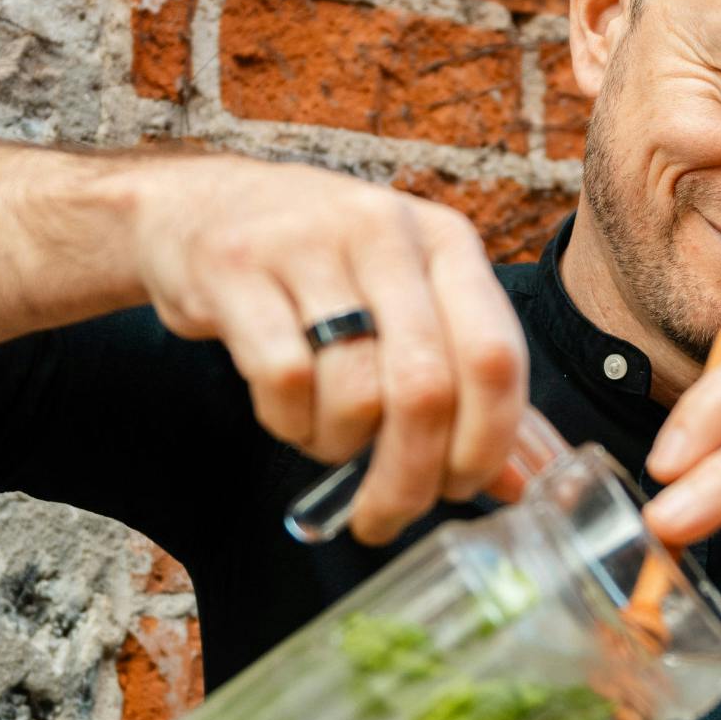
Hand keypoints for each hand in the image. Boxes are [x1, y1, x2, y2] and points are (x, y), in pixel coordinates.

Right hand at [129, 158, 527, 543]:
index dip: (486, 445)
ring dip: (339, 447)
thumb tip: (520, 484)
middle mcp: (385, 233)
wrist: (199, 205)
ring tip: (324, 437)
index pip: (495, 357)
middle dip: (408, 477)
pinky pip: (284, 379)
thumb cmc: (320, 268)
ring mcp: (308, 244)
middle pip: (426, 389)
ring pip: (354, 393)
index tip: (460, 490)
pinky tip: (286, 413)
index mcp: (445, 242)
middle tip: (384, 514)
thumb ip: (467, 388)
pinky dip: (288, 423)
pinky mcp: (237, 267)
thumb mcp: (406, 301)